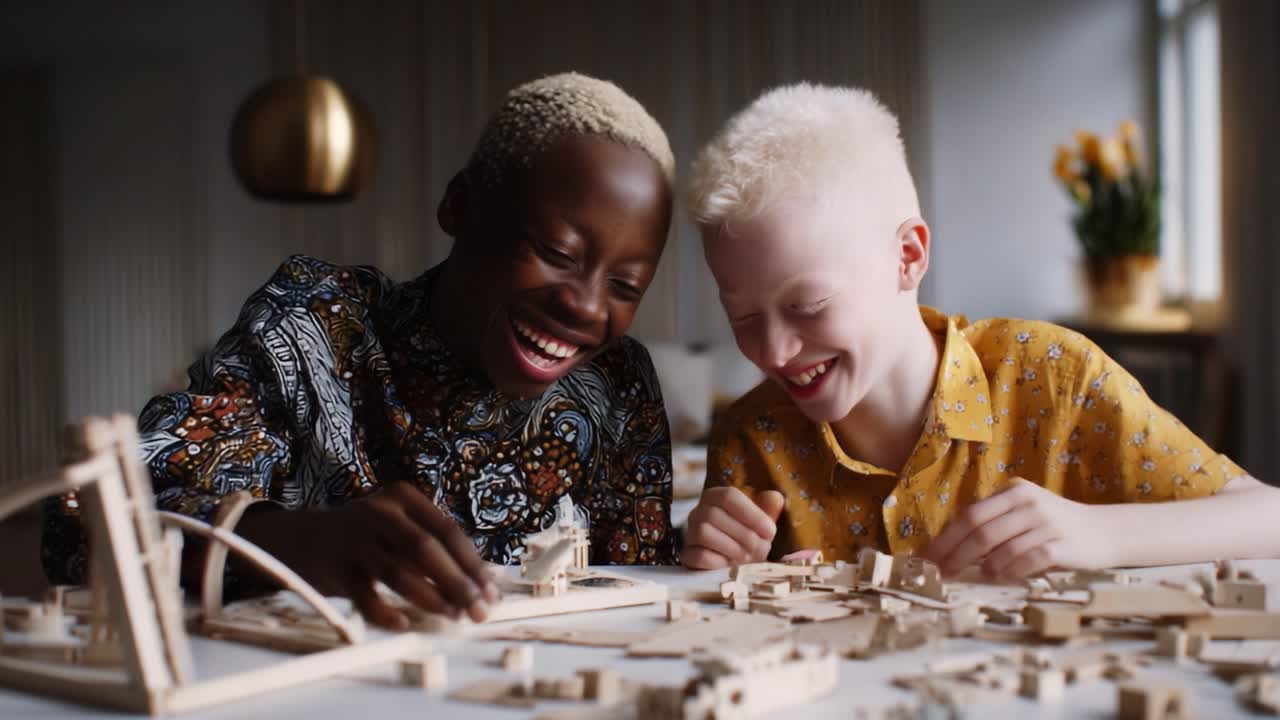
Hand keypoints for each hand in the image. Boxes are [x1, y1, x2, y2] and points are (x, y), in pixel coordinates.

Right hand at [237, 482, 499, 629]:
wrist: (300, 539)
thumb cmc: (367, 539)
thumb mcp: (399, 529)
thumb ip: (435, 548)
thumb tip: (483, 583)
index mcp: (403, 497)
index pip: (447, 531)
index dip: (472, 563)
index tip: (491, 592)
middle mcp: (379, 511)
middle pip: (426, 549)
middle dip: (457, 583)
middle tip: (477, 611)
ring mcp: (354, 537)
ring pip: (398, 571)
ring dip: (430, 598)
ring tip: (451, 617)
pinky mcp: (334, 565)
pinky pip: (365, 596)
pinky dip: (386, 613)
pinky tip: (403, 624)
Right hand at [682, 487, 784, 569]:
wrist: (733, 566)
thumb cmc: (748, 539)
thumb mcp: (761, 522)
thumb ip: (769, 508)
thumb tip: (775, 498)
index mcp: (716, 497)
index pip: (728, 496)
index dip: (752, 514)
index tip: (770, 532)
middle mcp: (698, 512)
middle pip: (714, 514)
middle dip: (744, 534)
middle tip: (760, 548)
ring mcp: (690, 534)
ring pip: (704, 533)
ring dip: (732, 548)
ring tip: (747, 557)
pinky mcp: (687, 555)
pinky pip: (699, 555)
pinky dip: (719, 562)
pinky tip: (730, 566)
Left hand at [923, 478, 1113, 579]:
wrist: (1105, 532)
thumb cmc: (1054, 527)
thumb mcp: (1022, 515)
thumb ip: (993, 524)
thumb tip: (948, 549)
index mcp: (1013, 492)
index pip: (969, 514)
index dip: (945, 538)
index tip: (927, 558)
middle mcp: (1028, 502)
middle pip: (980, 529)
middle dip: (954, 554)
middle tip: (941, 573)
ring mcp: (1046, 522)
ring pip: (1001, 545)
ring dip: (981, 564)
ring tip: (974, 575)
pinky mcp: (1062, 544)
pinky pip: (1026, 558)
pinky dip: (1009, 570)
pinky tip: (1001, 576)